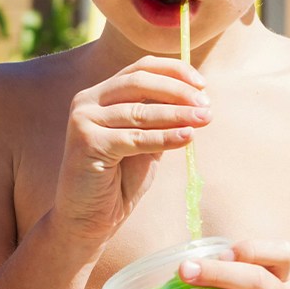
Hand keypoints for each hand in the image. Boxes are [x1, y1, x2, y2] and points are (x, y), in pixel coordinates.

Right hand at [52, 56, 210, 250]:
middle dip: (178, 91)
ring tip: (204, 119)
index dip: (173, 71)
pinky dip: (164, 137)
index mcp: (101, 94)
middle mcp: (88, 101)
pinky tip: (187, 138)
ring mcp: (83, 120)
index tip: (202, 84)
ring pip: (139, 111)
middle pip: (139, 83)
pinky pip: (134, 138)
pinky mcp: (86, 143)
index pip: (140, 68)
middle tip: (206, 105)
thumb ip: (161, 119)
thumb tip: (197, 99)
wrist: (88, 220)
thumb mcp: (146, 142)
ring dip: (177, 114)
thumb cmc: (119, 181)